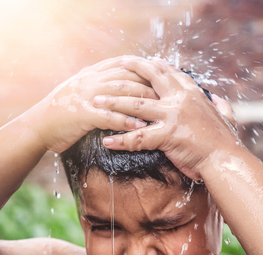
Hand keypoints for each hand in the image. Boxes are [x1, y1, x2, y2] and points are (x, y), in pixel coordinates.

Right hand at [30, 56, 156, 152]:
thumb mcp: (80, 90)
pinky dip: (126, 121)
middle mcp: (90, 81)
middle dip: (149, 83)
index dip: (143, 68)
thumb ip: (98, 83)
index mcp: (91, 74)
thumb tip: (120, 82)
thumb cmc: (62, 111)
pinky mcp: (83, 115)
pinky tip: (140, 127)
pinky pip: (109, 117)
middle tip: (168, 93)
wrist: (39, 126)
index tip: (161, 74)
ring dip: (143, 100)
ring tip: (161, 108)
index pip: (122, 65)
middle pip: (126, 77)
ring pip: (120, 93)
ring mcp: (86, 96)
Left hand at [95, 56, 238, 179]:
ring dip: (114, 101)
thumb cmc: (226, 141)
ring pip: (136, 104)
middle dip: (128, 71)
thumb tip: (219, 99)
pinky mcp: (168, 134)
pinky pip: (138, 137)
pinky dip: (121, 140)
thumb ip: (220, 105)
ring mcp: (173, 115)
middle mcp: (180, 99)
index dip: (152, 66)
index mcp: (192, 93)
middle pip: (148, 79)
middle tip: (111, 67)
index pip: (168, 73)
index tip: (139, 61)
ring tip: (96, 100)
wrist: (226, 158)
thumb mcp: (227, 116)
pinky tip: (106, 141)